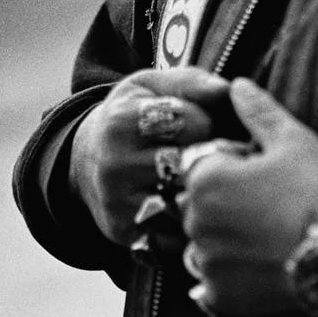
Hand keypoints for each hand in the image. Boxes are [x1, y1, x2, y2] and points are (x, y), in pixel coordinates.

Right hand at [70, 67, 236, 245]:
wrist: (91, 158)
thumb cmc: (135, 115)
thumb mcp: (155, 87)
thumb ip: (192, 83)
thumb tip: (226, 91)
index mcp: (122, 121)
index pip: (194, 123)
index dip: (208, 122)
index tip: (201, 124)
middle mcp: (114, 164)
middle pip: (191, 164)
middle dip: (210, 158)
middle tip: (213, 154)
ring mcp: (118, 203)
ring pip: (187, 201)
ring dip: (204, 191)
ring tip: (206, 178)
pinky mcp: (125, 233)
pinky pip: (176, 232)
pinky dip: (191, 221)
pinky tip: (192, 206)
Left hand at [178, 78, 317, 316]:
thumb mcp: (293, 139)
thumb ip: (258, 111)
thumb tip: (238, 86)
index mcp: (205, 179)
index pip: (200, 165)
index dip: (231, 165)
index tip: (263, 172)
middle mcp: (195, 222)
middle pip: (199, 206)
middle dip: (224, 203)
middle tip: (271, 205)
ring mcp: (206, 263)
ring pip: (204, 244)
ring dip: (225, 240)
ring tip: (270, 237)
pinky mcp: (220, 297)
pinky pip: (213, 283)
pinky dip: (232, 276)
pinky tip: (265, 264)